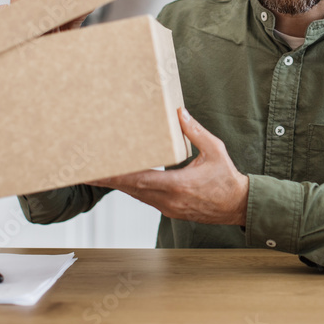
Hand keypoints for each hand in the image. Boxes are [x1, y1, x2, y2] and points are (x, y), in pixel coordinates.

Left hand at [88, 108, 249, 226]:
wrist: (237, 206)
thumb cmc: (227, 178)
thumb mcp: (214, 150)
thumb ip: (195, 132)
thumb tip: (180, 112)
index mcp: (178, 185)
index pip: (140, 180)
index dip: (117, 175)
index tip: (99, 170)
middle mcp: (169, 200)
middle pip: (131, 189)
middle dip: (108, 180)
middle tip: (85, 171)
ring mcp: (168, 208)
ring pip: (136, 195)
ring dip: (117, 185)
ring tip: (97, 175)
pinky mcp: (169, 210)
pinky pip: (145, 199)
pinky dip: (131, 189)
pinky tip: (121, 181)